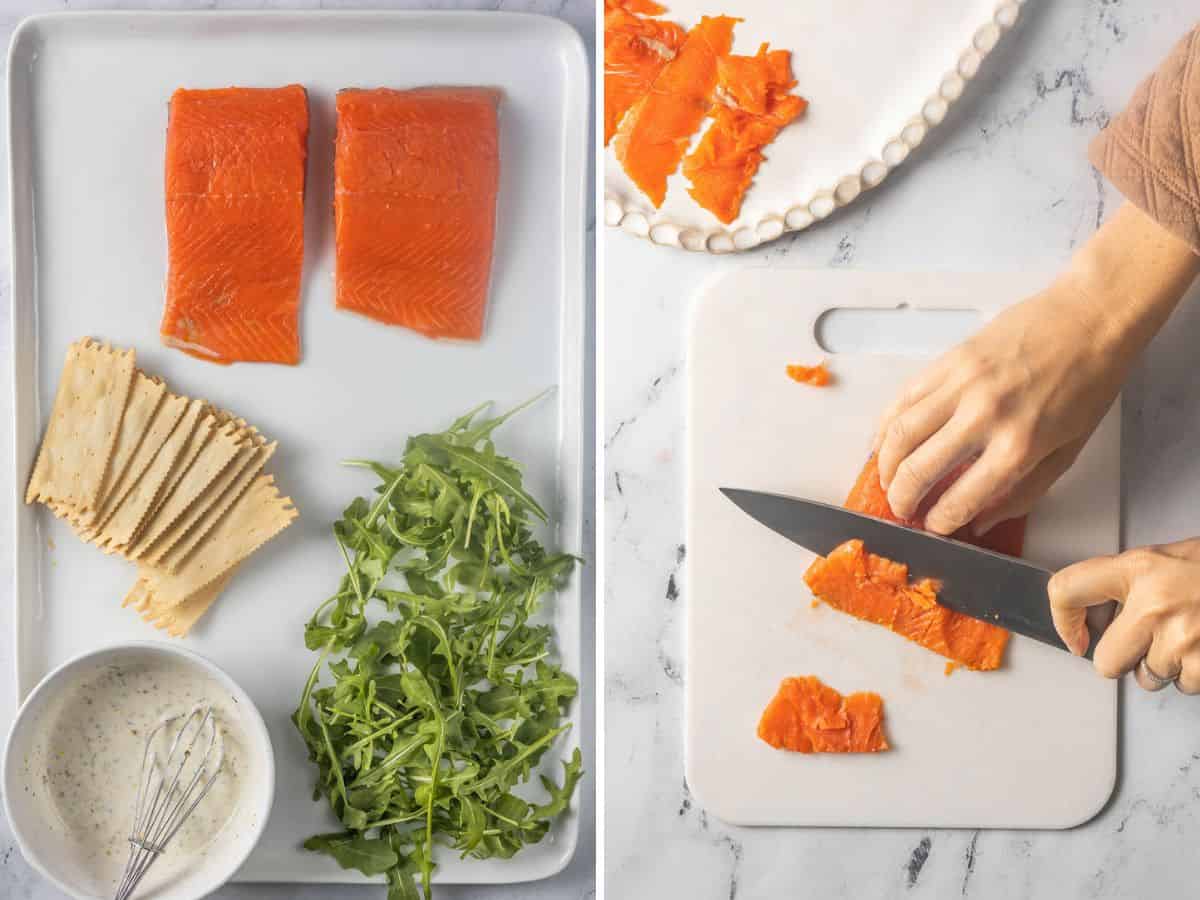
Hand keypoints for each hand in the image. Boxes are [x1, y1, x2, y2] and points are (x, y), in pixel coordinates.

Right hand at [872, 204, 1199, 535]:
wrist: (1090, 318)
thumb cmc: (1087, 383)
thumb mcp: (1068, 451)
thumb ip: (1024, 492)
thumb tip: (983, 521)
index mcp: (1019, 446)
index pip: (961, 499)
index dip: (939, 522)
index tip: (933, 526)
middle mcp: (984, 416)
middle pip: (918, 469)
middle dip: (901, 499)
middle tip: (901, 510)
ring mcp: (961, 385)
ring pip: (899, 433)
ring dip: (884, 465)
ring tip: (887, 480)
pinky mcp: (948, 361)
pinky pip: (903, 398)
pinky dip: (885, 425)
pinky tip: (884, 442)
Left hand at [1049, 541, 1199, 692]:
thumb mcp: (1166, 558)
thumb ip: (1129, 585)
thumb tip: (1096, 619)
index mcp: (1137, 569)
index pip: (1067, 589)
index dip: (1062, 618)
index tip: (1073, 636)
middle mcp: (1154, 604)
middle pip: (1107, 662)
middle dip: (1125, 658)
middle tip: (1149, 640)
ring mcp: (1183, 638)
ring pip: (1150, 678)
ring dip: (1166, 666)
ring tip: (1189, 636)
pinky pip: (1184, 686)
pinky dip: (1194, 674)